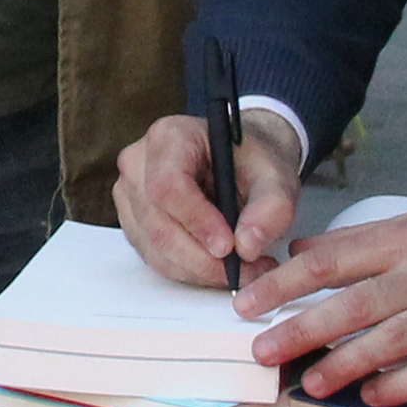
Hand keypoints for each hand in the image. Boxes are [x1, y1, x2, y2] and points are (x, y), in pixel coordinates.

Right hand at [113, 107, 308, 287]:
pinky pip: (155, 258)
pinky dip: (190, 271)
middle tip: (247, 270)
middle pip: (158, 224)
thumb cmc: (253, 161)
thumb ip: (271, 208)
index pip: (168, 185)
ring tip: (244, 269)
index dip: (196, 221)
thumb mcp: (277, 177)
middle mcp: (139, 163)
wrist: (242, 162)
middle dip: (203, 258)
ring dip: (200, 270)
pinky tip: (220, 266)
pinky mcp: (134, 222)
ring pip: (156, 248)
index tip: (229, 246)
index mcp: (170, 136)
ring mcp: (130, 194)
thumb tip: (247, 246)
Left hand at [240, 203, 406, 406]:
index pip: (332, 260)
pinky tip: (371, 395)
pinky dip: (398, 386)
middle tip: (262, 350)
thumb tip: (301, 252)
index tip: (250, 303)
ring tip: (311, 382)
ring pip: (389, 343)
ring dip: (343, 366)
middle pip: (353, 306)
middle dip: (301, 331)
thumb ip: (365, 241)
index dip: (285, 284)